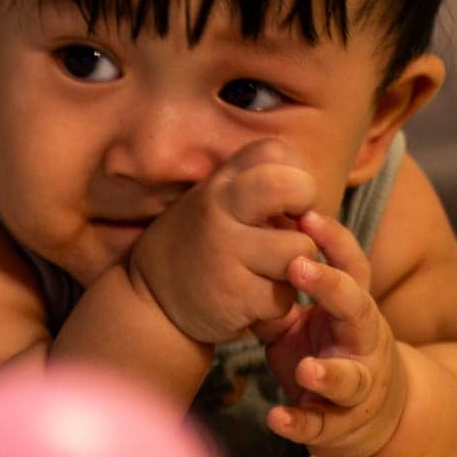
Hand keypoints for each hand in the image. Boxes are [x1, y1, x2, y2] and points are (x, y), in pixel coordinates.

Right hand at [129, 139, 319, 343]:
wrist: (149, 303)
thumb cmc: (196, 248)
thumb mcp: (209, 204)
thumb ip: (250, 187)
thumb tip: (303, 185)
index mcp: (217, 187)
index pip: (274, 153)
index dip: (295, 175)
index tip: (285, 201)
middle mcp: (218, 212)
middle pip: (294, 188)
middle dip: (308, 207)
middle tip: (292, 229)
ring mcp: (226, 253)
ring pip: (299, 249)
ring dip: (294, 266)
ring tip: (266, 271)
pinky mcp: (236, 296)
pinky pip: (284, 295)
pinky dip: (275, 301)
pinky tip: (251, 298)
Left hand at [250, 210, 407, 456]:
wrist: (369, 418)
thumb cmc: (327, 354)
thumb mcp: (301, 322)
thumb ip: (277, 296)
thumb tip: (240, 251)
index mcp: (353, 312)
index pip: (353, 270)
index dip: (335, 242)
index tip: (307, 214)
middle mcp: (362, 344)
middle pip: (358, 311)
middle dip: (333, 288)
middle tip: (299, 265)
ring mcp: (356, 386)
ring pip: (350, 377)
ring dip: (328, 372)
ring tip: (305, 367)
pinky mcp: (338, 425)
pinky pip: (320, 425)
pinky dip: (299, 423)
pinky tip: (276, 418)